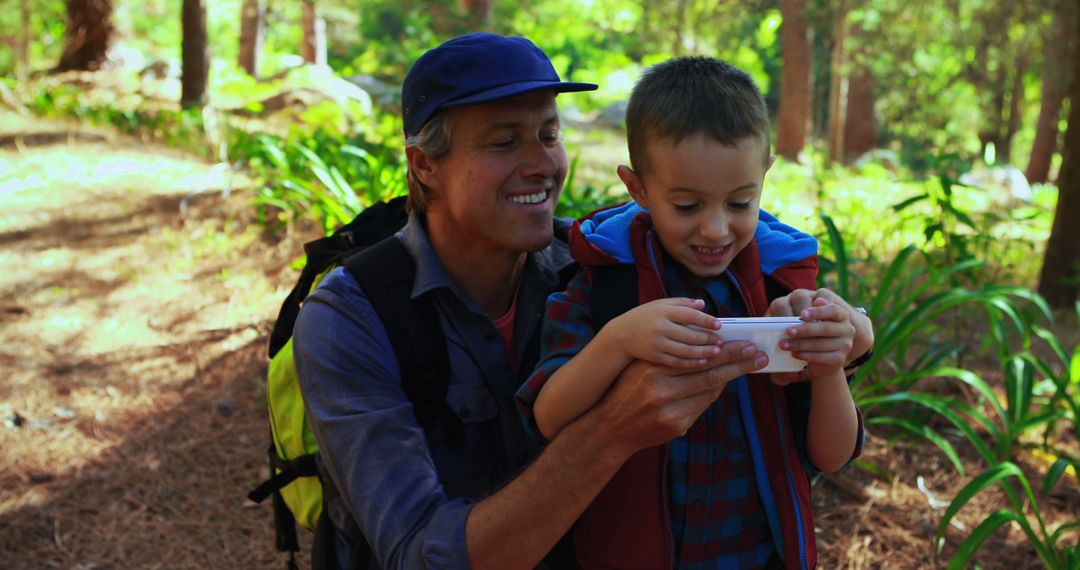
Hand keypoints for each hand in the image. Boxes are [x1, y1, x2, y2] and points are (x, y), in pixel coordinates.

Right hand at [592, 341, 767, 451]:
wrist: (609, 427)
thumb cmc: (626, 390)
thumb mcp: (641, 367)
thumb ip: (669, 357)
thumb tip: (707, 346)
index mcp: (652, 369)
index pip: (698, 357)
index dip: (725, 350)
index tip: (744, 342)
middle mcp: (661, 390)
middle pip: (710, 374)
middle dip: (738, 362)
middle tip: (758, 354)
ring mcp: (670, 411)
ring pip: (709, 391)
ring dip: (732, 377)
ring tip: (750, 365)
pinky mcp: (675, 427)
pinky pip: (701, 407)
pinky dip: (713, 394)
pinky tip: (724, 383)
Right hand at [606, 297, 723, 367]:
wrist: (620, 335)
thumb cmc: (644, 317)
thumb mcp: (659, 305)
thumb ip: (681, 304)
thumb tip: (702, 304)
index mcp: (662, 311)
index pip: (689, 315)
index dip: (705, 320)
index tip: (718, 325)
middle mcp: (659, 327)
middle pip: (689, 335)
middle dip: (708, 339)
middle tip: (721, 341)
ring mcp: (656, 343)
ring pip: (685, 350)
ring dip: (703, 352)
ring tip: (716, 352)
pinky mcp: (654, 357)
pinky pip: (677, 361)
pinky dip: (691, 363)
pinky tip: (703, 362)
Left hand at [776, 296, 854, 377]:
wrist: (825, 356)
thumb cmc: (813, 331)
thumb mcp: (811, 319)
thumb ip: (807, 312)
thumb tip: (800, 311)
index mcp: (841, 314)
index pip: (833, 310)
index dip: (818, 312)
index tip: (802, 314)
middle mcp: (847, 328)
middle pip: (826, 328)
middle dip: (805, 329)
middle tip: (788, 331)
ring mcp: (845, 344)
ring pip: (821, 344)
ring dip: (800, 344)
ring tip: (784, 344)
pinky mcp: (839, 359)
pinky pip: (821, 357)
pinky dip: (805, 355)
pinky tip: (794, 353)